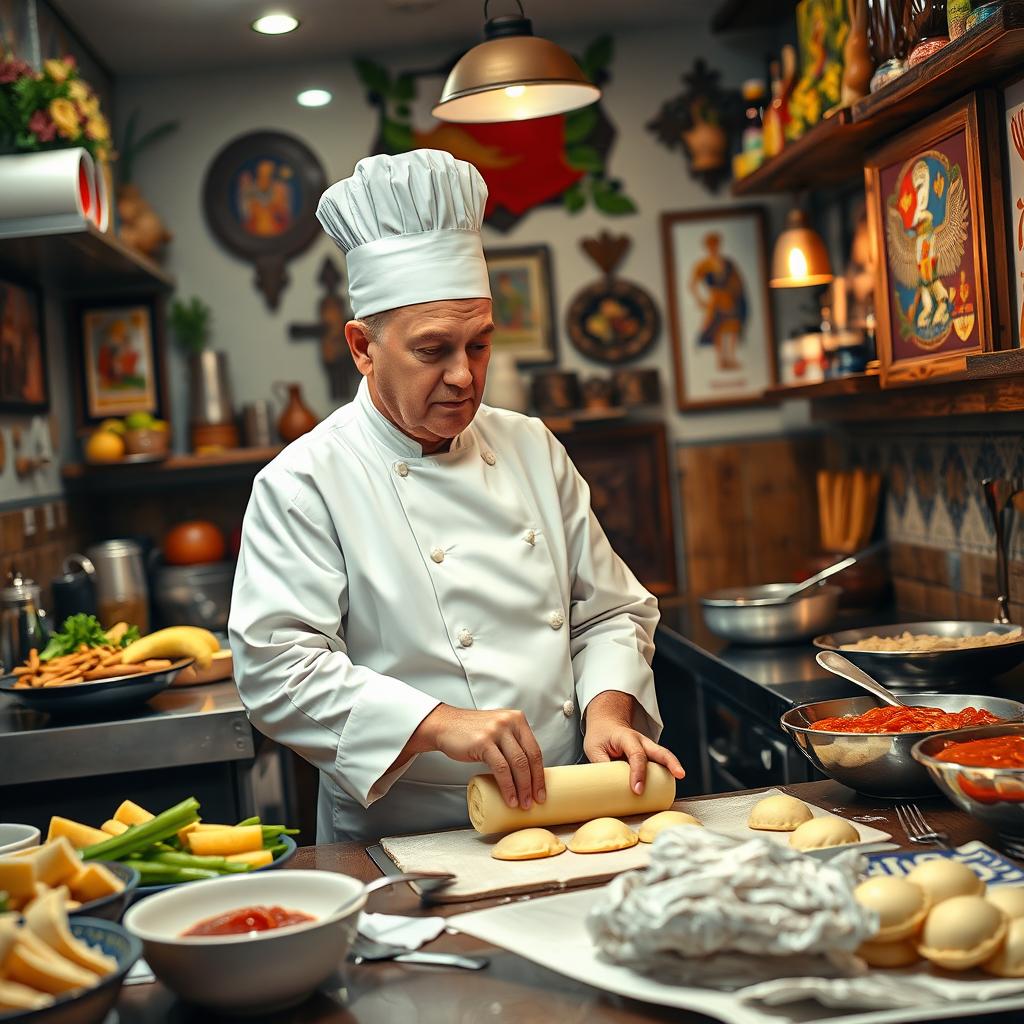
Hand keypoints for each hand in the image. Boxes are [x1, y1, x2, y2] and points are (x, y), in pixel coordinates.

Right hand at [413, 704, 545, 810]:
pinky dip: (507, 786)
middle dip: (534, 783)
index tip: (542, 790)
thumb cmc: (471, 732)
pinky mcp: (484, 742)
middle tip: (536, 800)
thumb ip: (512, 743)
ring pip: (517, 764)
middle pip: (529, 757)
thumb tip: (528, 773)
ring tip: (522, 803)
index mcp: (517, 719)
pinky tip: (509, 797)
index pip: (535, 749)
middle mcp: (510, 722)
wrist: (445, 725)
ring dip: (522, 788)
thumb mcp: (497, 730)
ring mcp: (497, 731)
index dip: (540, 773)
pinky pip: (501, 768)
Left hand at [583, 691, 684, 794]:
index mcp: (626, 737)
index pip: (636, 755)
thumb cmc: (601, 735)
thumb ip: (601, 766)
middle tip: (680, 774)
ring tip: (681, 777)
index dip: (638, 773)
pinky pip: (659, 762)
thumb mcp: (594, 748)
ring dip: (673, 766)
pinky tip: (668, 785)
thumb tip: (606, 787)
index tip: (637, 790)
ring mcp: (647, 747)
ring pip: (663, 755)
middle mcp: (641, 741)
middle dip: (670, 762)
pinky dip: (666, 772)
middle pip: (659, 750)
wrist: (606, 723)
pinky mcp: (649, 755)